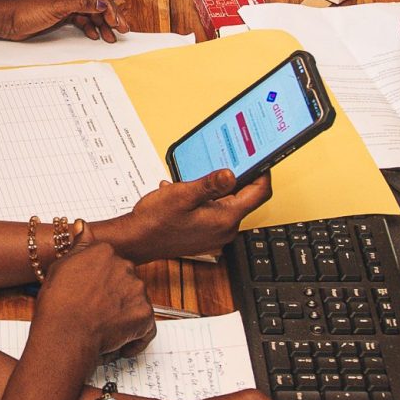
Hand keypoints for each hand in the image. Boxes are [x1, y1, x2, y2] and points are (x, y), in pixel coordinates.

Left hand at [0, 0, 128, 42]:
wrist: (6, 20)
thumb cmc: (26, 9)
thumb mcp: (57, 5)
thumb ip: (82, 4)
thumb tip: (103, 4)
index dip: (109, 6)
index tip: (116, 21)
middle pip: (96, 1)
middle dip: (110, 16)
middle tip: (122, 29)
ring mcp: (65, 2)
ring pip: (90, 12)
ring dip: (101, 24)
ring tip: (110, 37)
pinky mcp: (60, 14)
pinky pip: (81, 19)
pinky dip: (89, 27)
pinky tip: (94, 35)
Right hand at [35, 241, 154, 358]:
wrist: (66, 333)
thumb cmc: (58, 303)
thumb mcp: (61, 266)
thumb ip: (79, 246)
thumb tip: (83, 226)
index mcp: (104, 252)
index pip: (111, 263)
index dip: (101, 282)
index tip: (93, 293)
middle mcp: (125, 266)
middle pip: (125, 280)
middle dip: (115, 296)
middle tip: (97, 312)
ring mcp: (137, 290)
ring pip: (136, 301)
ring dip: (125, 314)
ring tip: (105, 328)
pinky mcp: (145, 314)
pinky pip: (146, 327)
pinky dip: (135, 337)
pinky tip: (119, 344)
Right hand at [95, 169, 271, 262]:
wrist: (136, 241)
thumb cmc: (156, 221)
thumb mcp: (182, 194)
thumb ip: (210, 184)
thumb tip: (231, 174)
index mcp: (226, 218)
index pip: (259, 193)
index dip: (262, 172)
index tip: (258, 158)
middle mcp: (226, 229)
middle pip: (245, 198)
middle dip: (237, 179)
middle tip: (224, 162)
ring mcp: (216, 235)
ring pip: (228, 205)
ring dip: (217, 190)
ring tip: (197, 182)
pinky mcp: (206, 236)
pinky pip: (215, 213)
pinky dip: (206, 201)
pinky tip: (187, 195)